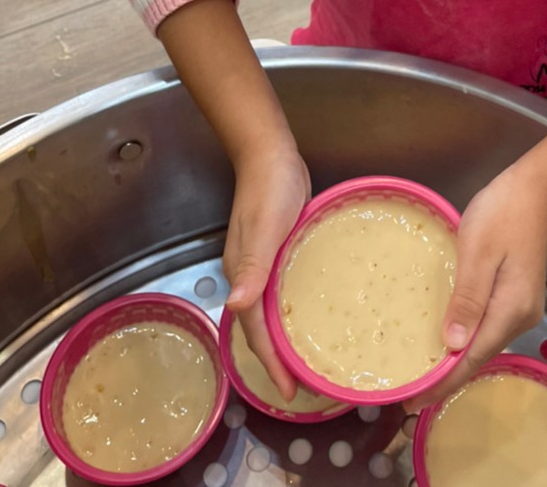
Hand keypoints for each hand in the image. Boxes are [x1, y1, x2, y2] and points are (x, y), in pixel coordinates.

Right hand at [223, 142, 310, 399]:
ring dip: (284, 339)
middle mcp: (248, 275)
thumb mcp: (264, 228)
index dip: (270, 362)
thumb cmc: (270, 189)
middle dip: (275, 360)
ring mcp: (261, 264)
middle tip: (300, 386)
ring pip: (270, 313)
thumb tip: (237, 305)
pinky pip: (281, 293)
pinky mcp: (276, 253)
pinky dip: (291, 312)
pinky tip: (309, 315)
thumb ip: (252, 266)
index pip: (254, 330)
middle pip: (259, 328)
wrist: (271, 155)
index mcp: (242, 275)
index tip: (288, 391)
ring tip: (305, 361)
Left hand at [413, 164, 546, 406]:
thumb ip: (467, 299)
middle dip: (446, 377)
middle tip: (409, 392)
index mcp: (510, 310)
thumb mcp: (478, 252)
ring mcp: (520, 308)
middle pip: (479, 356)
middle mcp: (520, 318)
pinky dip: (465, 340)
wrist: (535, 191)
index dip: (443, 382)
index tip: (412, 401)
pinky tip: (446, 340)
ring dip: (454, 359)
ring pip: (482, 343)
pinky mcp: (515, 297)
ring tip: (422, 371)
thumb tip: (451, 346)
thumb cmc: (502, 215)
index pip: (472, 358)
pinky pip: (486, 327)